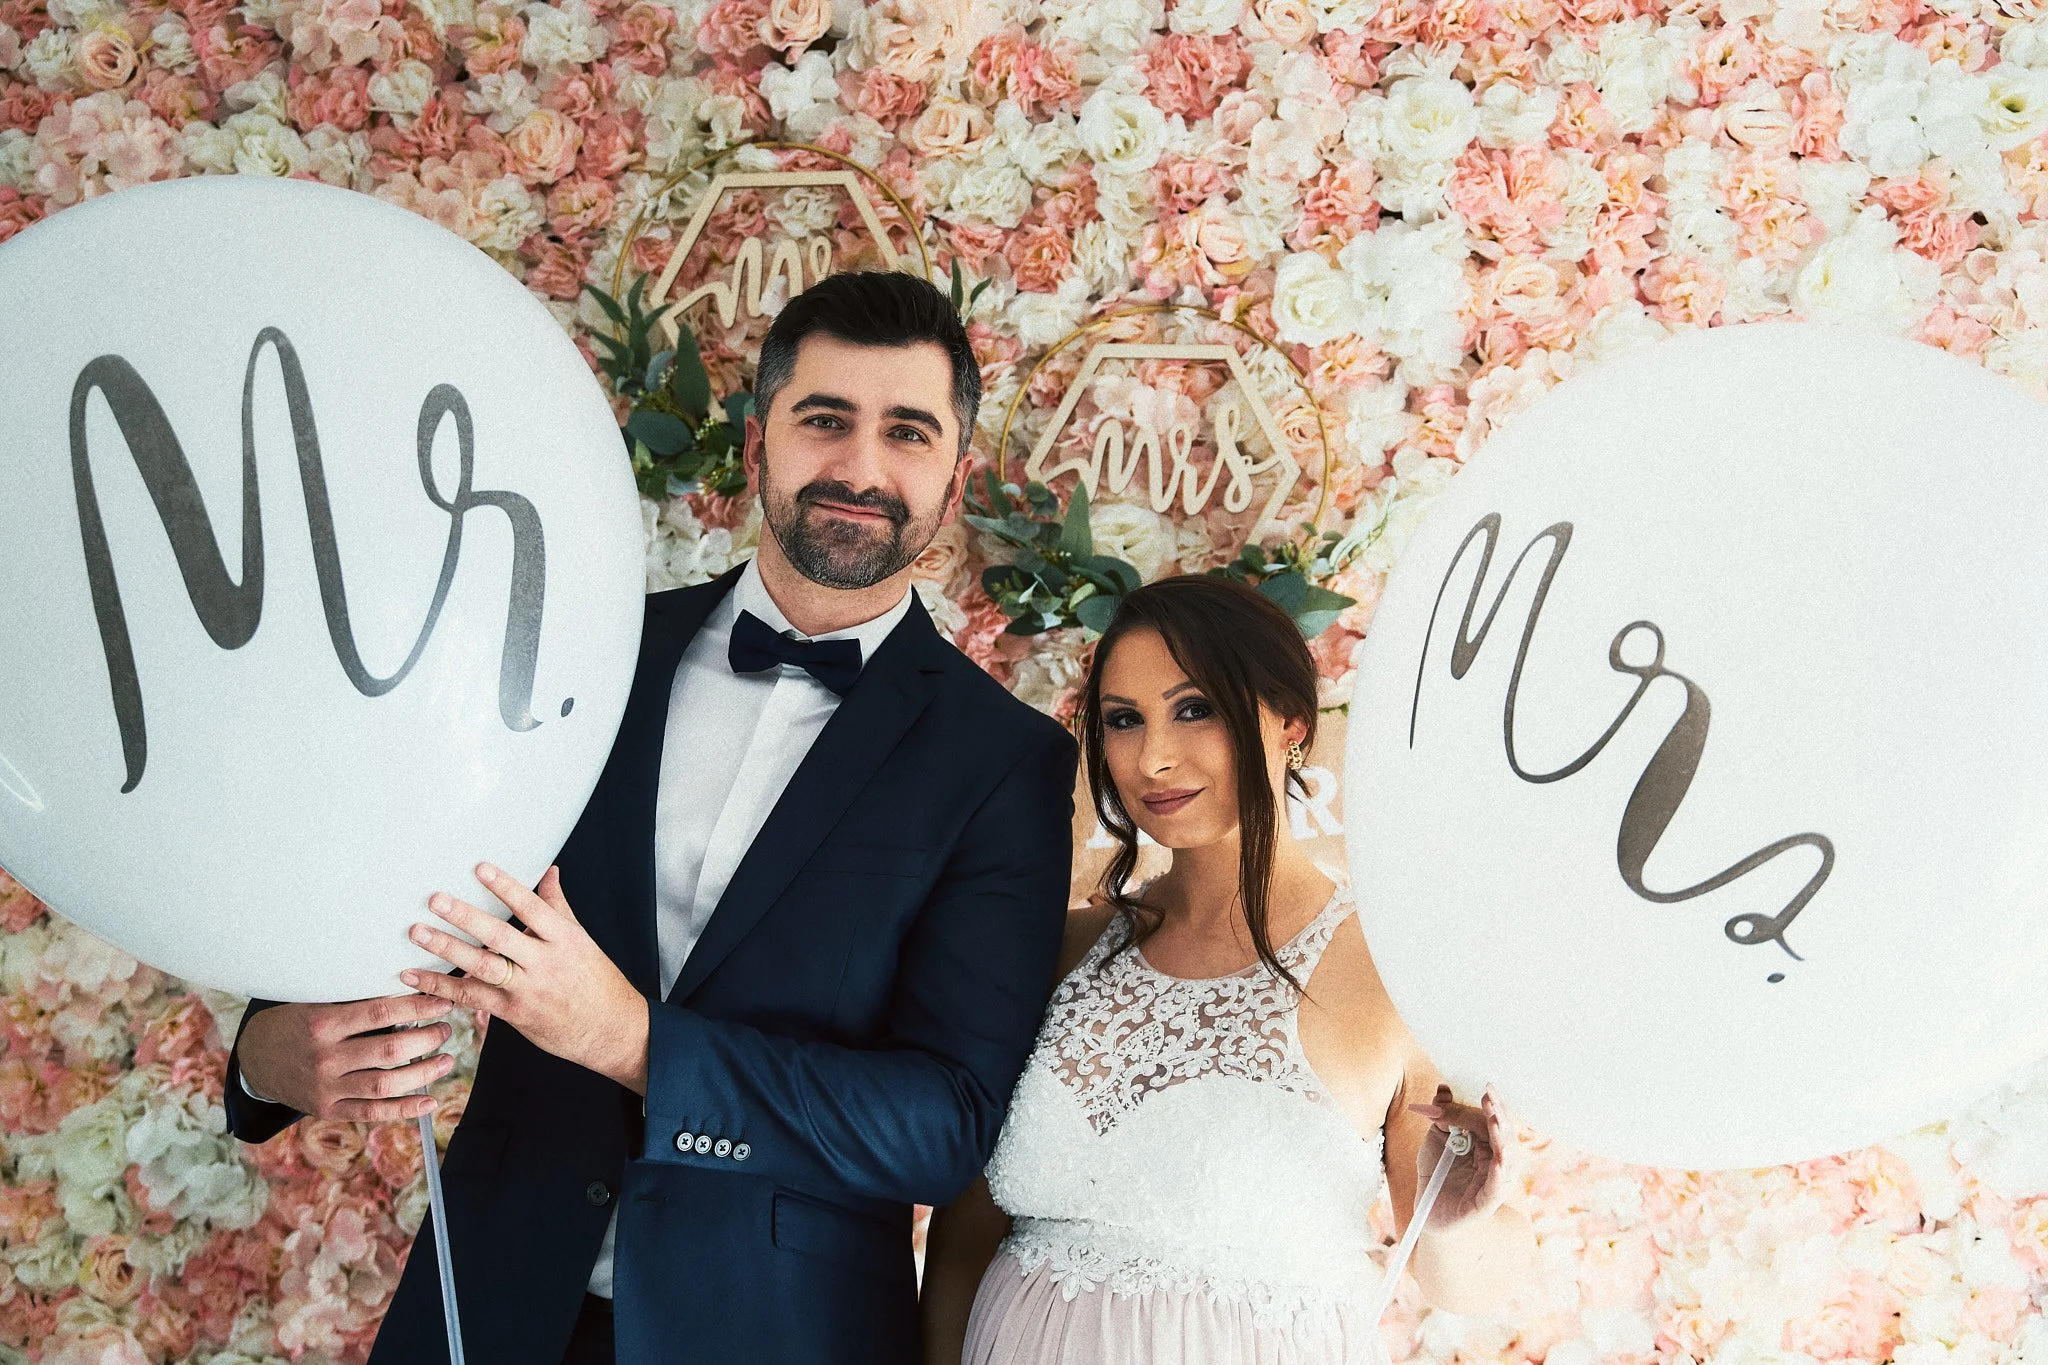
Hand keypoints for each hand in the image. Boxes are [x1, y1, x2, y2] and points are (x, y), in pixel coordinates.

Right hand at [237, 994, 455, 1121]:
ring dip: (424, 1073)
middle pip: (390, 1051)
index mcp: (323, 1023)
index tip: (443, 1001)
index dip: (418, 1006)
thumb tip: (407, 981)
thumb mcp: (317, 1002)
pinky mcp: (328, 1109)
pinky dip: (404, 1110)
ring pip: (385, 1085)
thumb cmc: (297, 1022)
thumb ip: (355, 997)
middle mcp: (325, 1058)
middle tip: (446, 1029)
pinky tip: (430, 1101)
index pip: (382, 1012)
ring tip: (447, 1060)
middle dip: (427, 1039)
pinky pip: (372, 1112)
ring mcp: (326, 1087)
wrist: (256, 1058)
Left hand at [402, 863, 649, 1092]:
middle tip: (436, 900)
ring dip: (448, 949)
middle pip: (500, 936)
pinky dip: (444, 988)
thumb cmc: (597, 981)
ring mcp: (528, 990)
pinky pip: (474, 998)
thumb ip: (558, 905)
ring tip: (419, 933)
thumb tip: (549, 872)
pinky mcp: (514, 1013)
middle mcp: (545, 962)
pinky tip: (417, 978)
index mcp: (564, 939)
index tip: (480, 868)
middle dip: (466, 917)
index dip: (506, 887)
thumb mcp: (581, 939)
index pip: (532, 907)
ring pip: (483, 967)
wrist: (612, 1029)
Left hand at [1407, 1085, 1505, 1229]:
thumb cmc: (1438, 1174)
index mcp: (1487, 1144)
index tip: (1482, 1091)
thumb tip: (1442, 1089)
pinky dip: (1499, 1173)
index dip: (1486, 1107)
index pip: (1491, 1120)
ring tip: (1495, 1121)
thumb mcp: (1436, 1140)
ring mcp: (1495, 1182)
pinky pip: (1497, 1187)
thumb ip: (1442, 1116)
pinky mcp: (1487, 1202)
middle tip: (1490, 1097)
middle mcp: (1497, 1161)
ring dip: (1501, 1138)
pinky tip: (1499, 1161)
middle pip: (1504, 1135)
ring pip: (1507, 1158)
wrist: (1429, 1211)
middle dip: (1498, 1115)